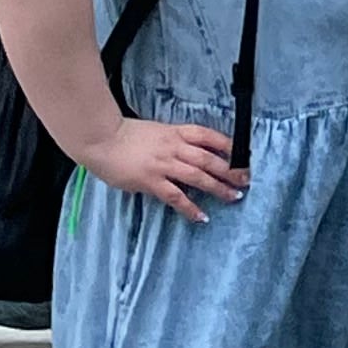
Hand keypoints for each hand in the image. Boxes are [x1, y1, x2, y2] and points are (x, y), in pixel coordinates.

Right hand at [85, 114, 245, 224]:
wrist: (102, 138)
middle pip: (210, 158)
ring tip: (233, 197)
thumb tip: (185, 156)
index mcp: (176, 132)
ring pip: (198, 176)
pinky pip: (176, 196)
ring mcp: (164, 164)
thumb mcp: (155, 131)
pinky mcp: (151, 180)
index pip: (209, 136)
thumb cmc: (124, 135)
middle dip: (231, 170)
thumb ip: (171, 142)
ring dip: (218, 187)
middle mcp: (174, 146)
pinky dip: (190, 207)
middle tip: (246, 180)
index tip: (244, 155)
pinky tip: (201, 216)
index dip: (228, 145)